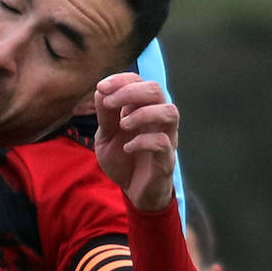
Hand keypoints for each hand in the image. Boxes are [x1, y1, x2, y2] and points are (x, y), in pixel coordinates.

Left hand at [93, 73, 178, 211]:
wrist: (133, 191)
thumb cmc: (123, 158)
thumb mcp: (106, 136)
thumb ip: (105, 115)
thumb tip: (101, 90)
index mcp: (142, 108)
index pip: (139, 81)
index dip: (121, 79)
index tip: (101, 87)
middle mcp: (158, 119)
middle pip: (156, 89)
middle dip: (130, 92)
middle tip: (109, 104)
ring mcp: (166, 137)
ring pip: (170, 111)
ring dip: (143, 113)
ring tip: (123, 125)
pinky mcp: (167, 159)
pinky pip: (163, 142)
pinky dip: (142, 141)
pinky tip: (127, 148)